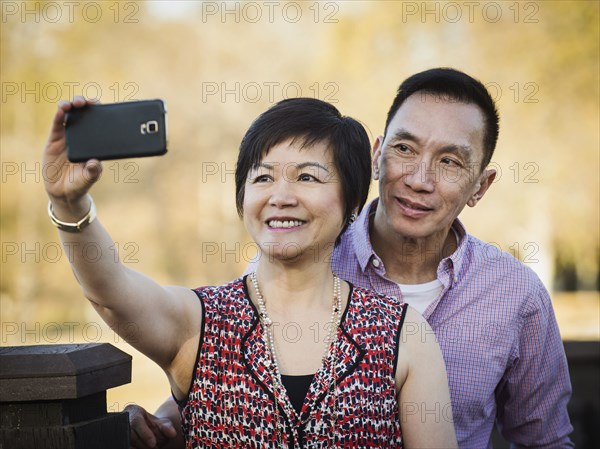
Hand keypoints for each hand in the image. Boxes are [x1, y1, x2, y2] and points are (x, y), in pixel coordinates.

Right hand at [43, 96, 102, 215]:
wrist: (63, 192)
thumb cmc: (80, 184)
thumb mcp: (89, 178)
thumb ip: (93, 171)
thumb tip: (95, 162)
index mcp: (94, 144)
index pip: (99, 124)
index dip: (101, 112)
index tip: (104, 106)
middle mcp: (82, 137)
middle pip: (85, 115)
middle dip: (87, 104)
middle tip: (89, 102)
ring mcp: (68, 137)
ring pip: (71, 116)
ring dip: (72, 106)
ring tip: (74, 103)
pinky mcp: (55, 140)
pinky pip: (57, 124)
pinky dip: (59, 115)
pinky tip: (62, 109)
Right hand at [125, 404, 177, 448]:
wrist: (143, 428)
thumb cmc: (153, 424)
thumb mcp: (161, 423)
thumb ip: (166, 427)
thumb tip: (173, 434)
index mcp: (134, 411)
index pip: (137, 422)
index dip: (145, 433)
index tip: (153, 443)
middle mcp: (124, 420)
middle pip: (132, 435)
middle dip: (144, 444)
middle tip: (155, 447)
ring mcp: (119, 430)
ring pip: (128, 442)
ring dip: (140, 447)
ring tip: (151, 448)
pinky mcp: (120, 439)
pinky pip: (126, 446)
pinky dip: (135, 448)